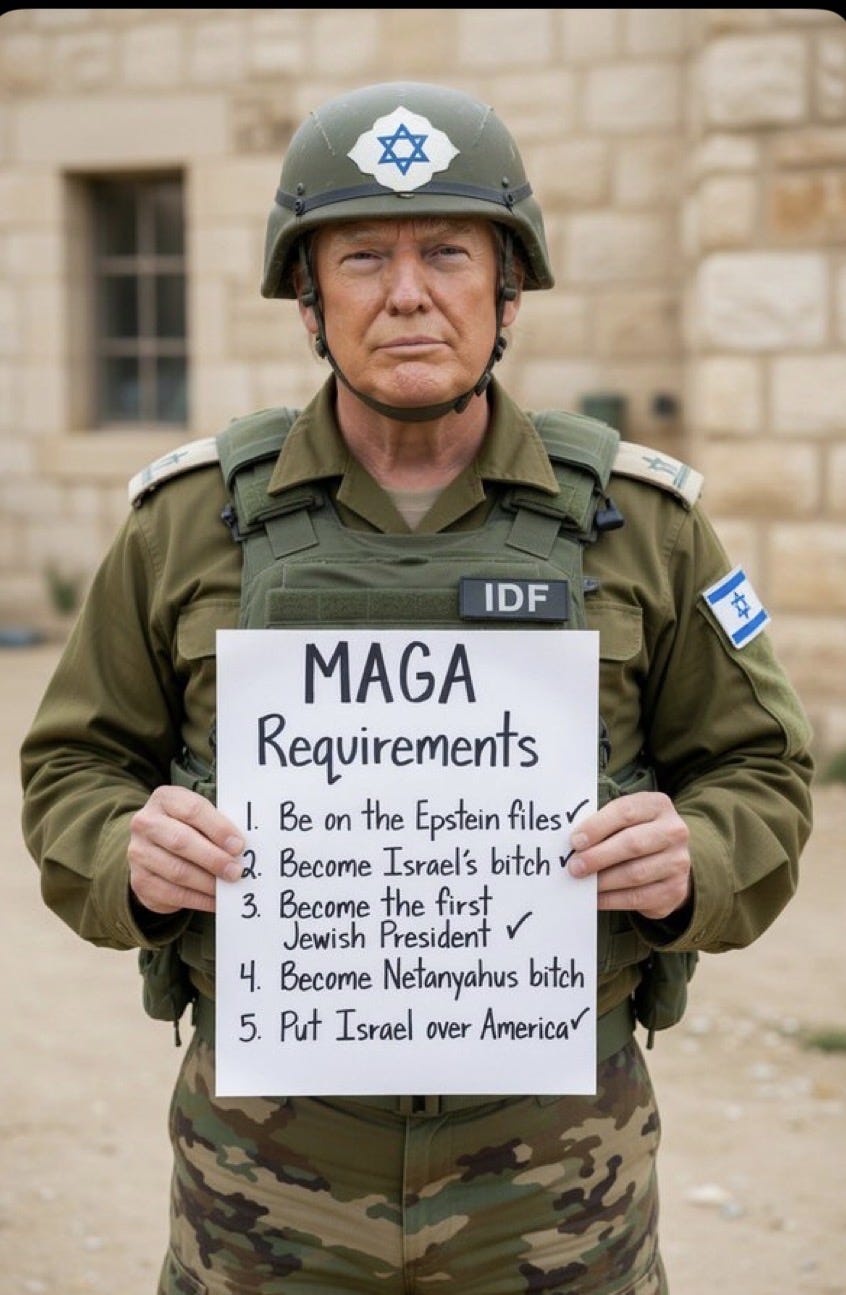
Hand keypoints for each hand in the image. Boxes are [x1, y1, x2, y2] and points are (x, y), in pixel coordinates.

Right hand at [128, 785, 244, 914]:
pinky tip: (214, 900)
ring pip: (177, 871)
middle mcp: (146, 823)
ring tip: (228, 888)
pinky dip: (197, 900)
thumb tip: (241, 849)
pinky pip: (171, 894)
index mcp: (165, 799)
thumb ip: (218, 825)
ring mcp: (138, 853)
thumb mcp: (200, 816)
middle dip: (213, 859)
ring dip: (207, 883)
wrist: (153, 846)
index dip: (218, 828)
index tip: (238, 846)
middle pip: (181, 841)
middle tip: (236, 872)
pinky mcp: (139, 881)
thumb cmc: (187, 827)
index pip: (193, 810)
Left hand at [568, 791, 690, 919]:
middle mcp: (674, 831)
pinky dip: (611, 899)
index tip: (575, 841)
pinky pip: (638, 898)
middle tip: (574, 866)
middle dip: (598, 856)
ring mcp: (678, 862)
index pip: (626, 812)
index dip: (597, 826)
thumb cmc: (635, 833)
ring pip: (635, 873)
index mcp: (658, 805)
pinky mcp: (675, 890)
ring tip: (582, 883)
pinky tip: (595, 898)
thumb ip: (602, 824)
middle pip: (632, 843)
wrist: (669, 860)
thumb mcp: (624, 819)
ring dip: (603, 881)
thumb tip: (573, 844)